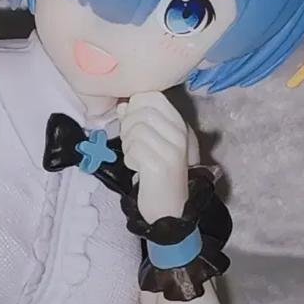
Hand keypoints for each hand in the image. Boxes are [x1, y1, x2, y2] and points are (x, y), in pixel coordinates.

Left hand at [118, 92, 188, 222]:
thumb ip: (138, 121)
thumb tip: (123, 105)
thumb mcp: (153, 141)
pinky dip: (129, 159)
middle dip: (128, 127)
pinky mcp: (160, 165)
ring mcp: (172, 149)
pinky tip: (139, 168)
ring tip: (137, 157)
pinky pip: (133, 149)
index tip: (132, 121)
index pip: (153, 96)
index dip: (135, 105)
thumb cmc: (159, 171)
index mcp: (179, 124)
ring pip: (135, 130)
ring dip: (128, 145)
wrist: (171, 207)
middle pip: (140, 112)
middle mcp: (180, 134)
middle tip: (132, 144)